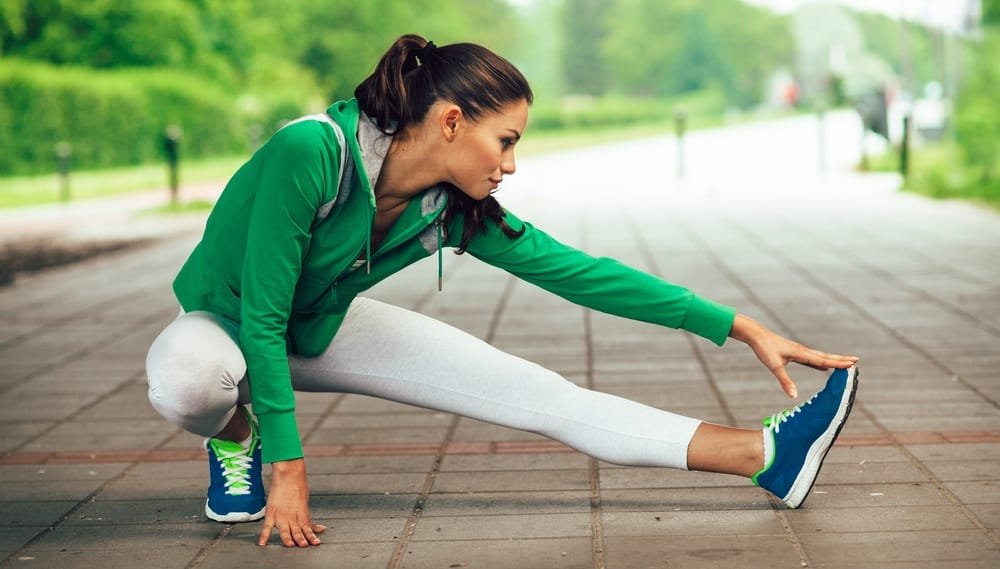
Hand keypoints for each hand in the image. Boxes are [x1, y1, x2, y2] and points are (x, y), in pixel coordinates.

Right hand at [257, 458, 326, 546]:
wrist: (289, 473)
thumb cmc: (298, 486)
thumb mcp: (305, 503)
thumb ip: (309, 518)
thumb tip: (320, 528)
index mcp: (302, 514)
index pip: (308, 528)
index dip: (312, 536)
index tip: (316, 543)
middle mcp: (292, 516)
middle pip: (297, 532)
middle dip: (301, 540)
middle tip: (304, 546)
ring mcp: (281, 515)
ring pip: (285, 531)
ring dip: (288, 539)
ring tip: (290, 545)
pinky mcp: (271, 513)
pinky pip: (267, 527)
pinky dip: (264, 536)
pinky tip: (262, 544)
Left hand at [729, 314, 858, 398]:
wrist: (757, 335)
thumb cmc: (765, 349)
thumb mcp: (774, 366)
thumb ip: (785, 381)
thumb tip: (793, 396)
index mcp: (801, 353)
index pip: (823, 360)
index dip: (838, 363)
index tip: (853, 363)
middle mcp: (803, 351)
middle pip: (826, 356)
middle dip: (841, 359)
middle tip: (856, 361)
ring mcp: (800, 352)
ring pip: (820, 357)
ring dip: (833, 360)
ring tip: (845, 363)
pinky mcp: (795, 353)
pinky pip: (812, 359)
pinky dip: (820, 363)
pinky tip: (824, 367)